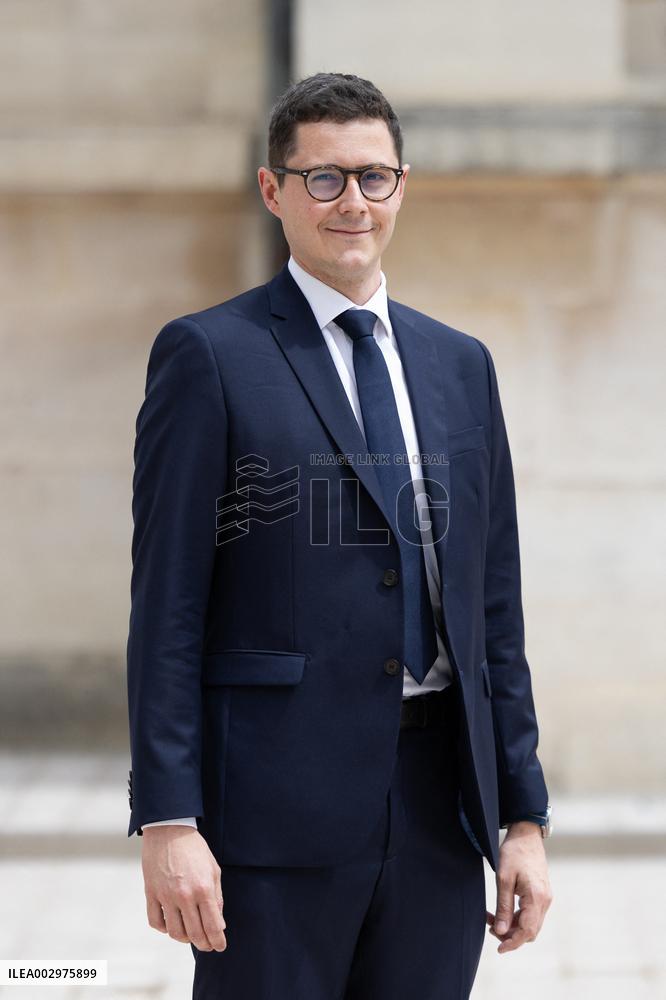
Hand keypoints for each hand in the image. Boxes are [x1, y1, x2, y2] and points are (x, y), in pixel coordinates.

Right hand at [142, 825, 226, 950]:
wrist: (169, 831)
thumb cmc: (194, 849)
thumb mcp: (213, 869)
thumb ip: (217, 897)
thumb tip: (219, 923)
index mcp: (203, 888)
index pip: (213, 925)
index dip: (218, 940)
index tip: (220, 946)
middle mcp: (185, 895)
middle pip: (195, 933)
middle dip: (204, 944)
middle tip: (208, 945)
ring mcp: (166, 896)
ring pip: (175, 932)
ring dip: (185, 938)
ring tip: (191, 935)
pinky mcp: (151, 894)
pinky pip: (156, 922)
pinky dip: (164, 929)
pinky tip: (172, 924)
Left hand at [486, 821, 552, 953]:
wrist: (526, 834)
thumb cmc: (514, 853)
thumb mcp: (503, 878)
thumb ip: (503, 906)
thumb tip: (500, 932)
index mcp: (536, 897)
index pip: (527, 931)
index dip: (512, 943)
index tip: (499, 949)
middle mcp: (545, 900)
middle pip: (530, 931)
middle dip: (510, 935)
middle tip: (490, 926)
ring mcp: (545, 898)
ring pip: (531, 924)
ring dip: (512, 926)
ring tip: (492, 917)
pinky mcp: (542, 894)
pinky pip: (531, 914)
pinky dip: (517, 917)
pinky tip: (502, 911)